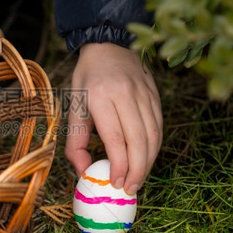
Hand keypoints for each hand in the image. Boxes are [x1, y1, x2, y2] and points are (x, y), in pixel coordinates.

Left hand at [65, 43, 162, 194]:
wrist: (109, 44)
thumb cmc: (88, 78)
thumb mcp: (74, 105)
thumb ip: (76, 141)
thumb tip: (83, 173)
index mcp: (100, 96)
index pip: (115, 137)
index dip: (119, 164)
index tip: (117, 182)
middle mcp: (125, 94)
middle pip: (138, 140)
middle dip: (137, 169)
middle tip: (130, 188)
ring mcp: (144, 93)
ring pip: (153, 135)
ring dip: (148, 162)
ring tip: (138, 179)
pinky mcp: (155, 95)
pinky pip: (159, 126)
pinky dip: (155, 147)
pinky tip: (147, 160)